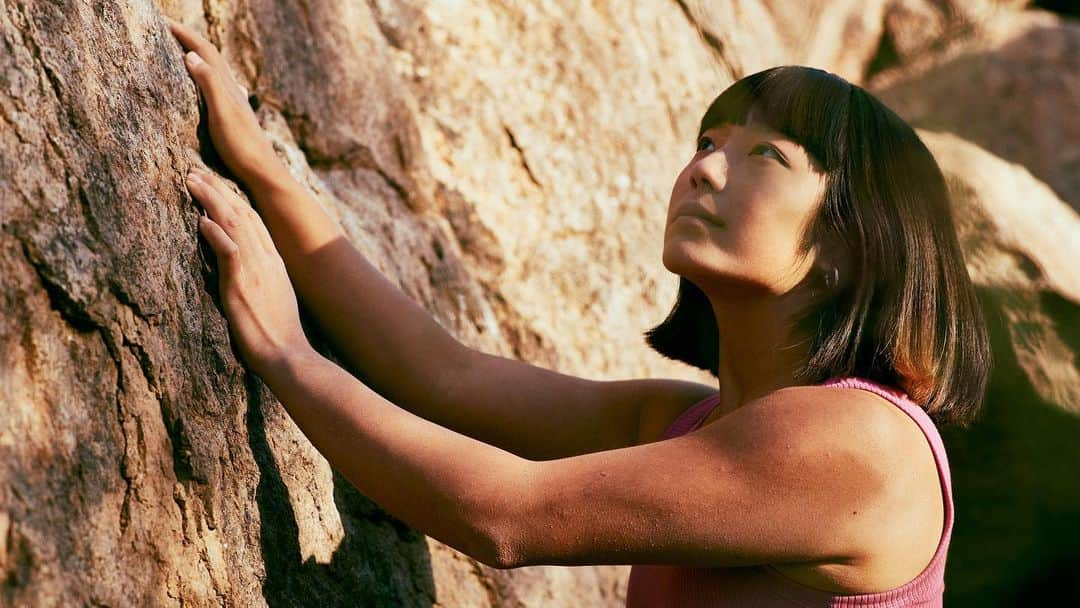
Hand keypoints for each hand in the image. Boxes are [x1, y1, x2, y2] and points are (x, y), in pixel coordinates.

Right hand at [167, 16, 279, 185]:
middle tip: (169, 29)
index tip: (164, 22)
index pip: (205, 52)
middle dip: (190, 40)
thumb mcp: (222, 114)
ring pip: (216, 71)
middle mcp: (234, 91)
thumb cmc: (241, 146)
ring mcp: (236, 104)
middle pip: (211, 57)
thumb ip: (209, 85)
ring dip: (200, 56)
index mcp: (228, 87)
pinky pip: (219, 87)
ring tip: (185, 49)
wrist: (263, 172)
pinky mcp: (236, 117)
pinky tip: (214, 83)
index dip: (186, 35)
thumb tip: (192, 56)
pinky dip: (209, 76)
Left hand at [187, 168, 311, 375]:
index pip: (254, 221)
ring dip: (211, 201)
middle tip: (195, 172)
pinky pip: (229, 252)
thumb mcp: (272, 299)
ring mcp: (256, 271)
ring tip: (191, 183)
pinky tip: (201, 220)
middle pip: (242, 214)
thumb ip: (257, 279)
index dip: (233, 199)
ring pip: (234, 225)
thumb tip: (238, 270)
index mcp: (274, 263)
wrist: (288, 356)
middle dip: (218, 190)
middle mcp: (266, 260)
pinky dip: (216, 234)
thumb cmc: (279, 336)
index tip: (215, 184)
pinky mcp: (242, 286)